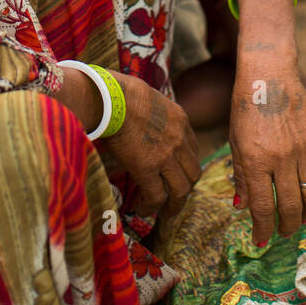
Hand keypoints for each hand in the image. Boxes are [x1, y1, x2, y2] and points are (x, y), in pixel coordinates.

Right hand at [104, 72, 201, 218]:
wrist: (112, 97)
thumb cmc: (122, 91)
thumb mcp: (150, 97)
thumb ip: (154, 112)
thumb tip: (140, 117)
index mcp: (181, 120)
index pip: (193, 149)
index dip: (186, 164)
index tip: (177, 172)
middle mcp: (179, 140)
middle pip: (193, 173)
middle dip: (186, 187)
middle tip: (176, 198)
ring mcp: (165, 156)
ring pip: (180, 190)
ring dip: (174, 205)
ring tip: (165, 213)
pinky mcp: (147, 169)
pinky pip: (156, 196)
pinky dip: (151, 206)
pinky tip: (141, 208)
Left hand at [229, 60, 305, 244]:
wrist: (270, 75)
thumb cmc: (247, 108)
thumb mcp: (235, 142)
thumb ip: (242, 176)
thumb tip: (243, 207)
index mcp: (256, 159)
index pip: (262, 206)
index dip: (263, 228)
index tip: (261, 240)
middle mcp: (281, 157)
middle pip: (291, 206)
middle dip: (287, 226)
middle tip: (284, 232)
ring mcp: (304, 148)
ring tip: (300, 219)